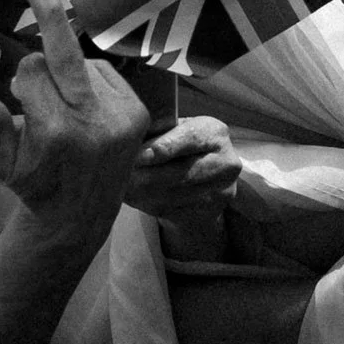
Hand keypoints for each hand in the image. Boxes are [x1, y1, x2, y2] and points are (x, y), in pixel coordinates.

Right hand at [0, 0, 149, 248]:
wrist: (79, 218)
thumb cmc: (33, 184)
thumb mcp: (2, 163)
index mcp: (55, 132)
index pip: (31, 71)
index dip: (20, 79)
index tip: (16, 96)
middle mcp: (92, 122)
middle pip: (65, 55)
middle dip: (50, 16)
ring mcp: (120, 117)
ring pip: (83, 64)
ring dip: (68, 75)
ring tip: (64, 108)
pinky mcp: (138, 114)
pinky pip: (106, 74)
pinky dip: (91, 81)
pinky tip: (85, 105)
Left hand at [127, 114, 244, 220]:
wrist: (205, 179)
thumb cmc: (182, 146)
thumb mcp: (177, 129)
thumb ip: (159, 130)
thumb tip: (130, 134)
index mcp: (215, 133)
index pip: (189, 138)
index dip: (161, 148)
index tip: (137, 155)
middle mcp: (224, 162)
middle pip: (181, 171)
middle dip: (145, 173)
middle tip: (120, 173)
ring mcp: (219, 191)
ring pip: (172, 194)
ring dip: (141, 192)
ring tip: (119, 186)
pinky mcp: (207, 213)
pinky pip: (169, 210)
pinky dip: (145, 204)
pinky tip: (131, 197)